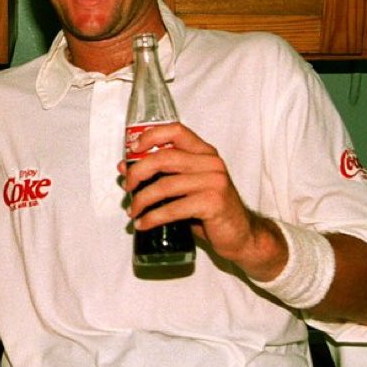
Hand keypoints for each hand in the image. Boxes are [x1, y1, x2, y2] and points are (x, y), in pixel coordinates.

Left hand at [118, 122, 284, 277]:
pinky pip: (173, 208)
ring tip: (133, 211)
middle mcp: (211, 163)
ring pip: (165, 185)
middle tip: (127, 187)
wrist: (241, 235)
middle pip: (164, 157)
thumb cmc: (210, 209)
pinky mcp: (213, 203)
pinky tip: (143, 224)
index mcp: (204, 153)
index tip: (132, 150)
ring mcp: (214, 182)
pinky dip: (153, 218)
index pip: (175, 131)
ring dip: (142, 200)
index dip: (150, 137)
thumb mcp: (184, 188)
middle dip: (138, 173)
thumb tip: (124, 167)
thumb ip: (160, 175)